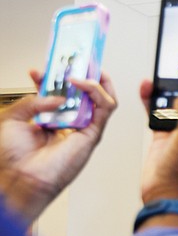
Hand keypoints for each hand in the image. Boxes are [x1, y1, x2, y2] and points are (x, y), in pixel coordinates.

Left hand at [0, 71, 116, 225]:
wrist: (21, 178)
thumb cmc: (15, 158)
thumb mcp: (13, 117)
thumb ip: (33, 100)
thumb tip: (55, 93)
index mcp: (51, 118)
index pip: (63, 91)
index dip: (59, 74)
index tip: (56, 59)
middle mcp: (69, 122)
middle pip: (84, 92)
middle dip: (83, 71)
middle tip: (78, 56)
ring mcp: (83, 128)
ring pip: (102, 97)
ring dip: (95, 78)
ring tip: (84, 66)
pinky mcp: (93, 134)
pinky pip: (106, 108)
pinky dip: (97, 91)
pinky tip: (82, 83)